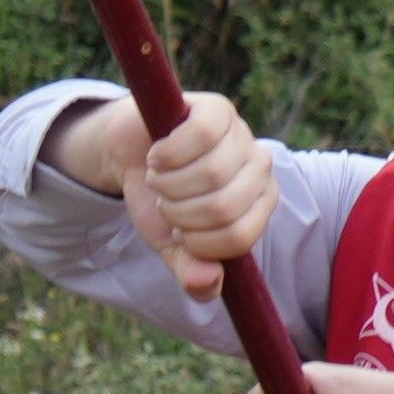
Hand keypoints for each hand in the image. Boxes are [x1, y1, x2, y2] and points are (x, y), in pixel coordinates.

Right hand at [127, 98, 281, 294]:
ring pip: (211, 172)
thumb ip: (192, 273)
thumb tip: (209, 284)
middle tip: (166, 198)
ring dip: (167, 182)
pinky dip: (166, 153)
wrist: (133, 153)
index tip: (179, 229)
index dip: (196, 241)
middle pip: (223, 206)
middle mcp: (260, 168)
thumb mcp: (173, 245)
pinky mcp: (217, 109)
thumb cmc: (162, 200)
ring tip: (160, 176)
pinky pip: (200, 136)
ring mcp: (242, 135)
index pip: (238, 237)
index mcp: (260, 204)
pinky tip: (159, 153)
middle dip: (178, 211)